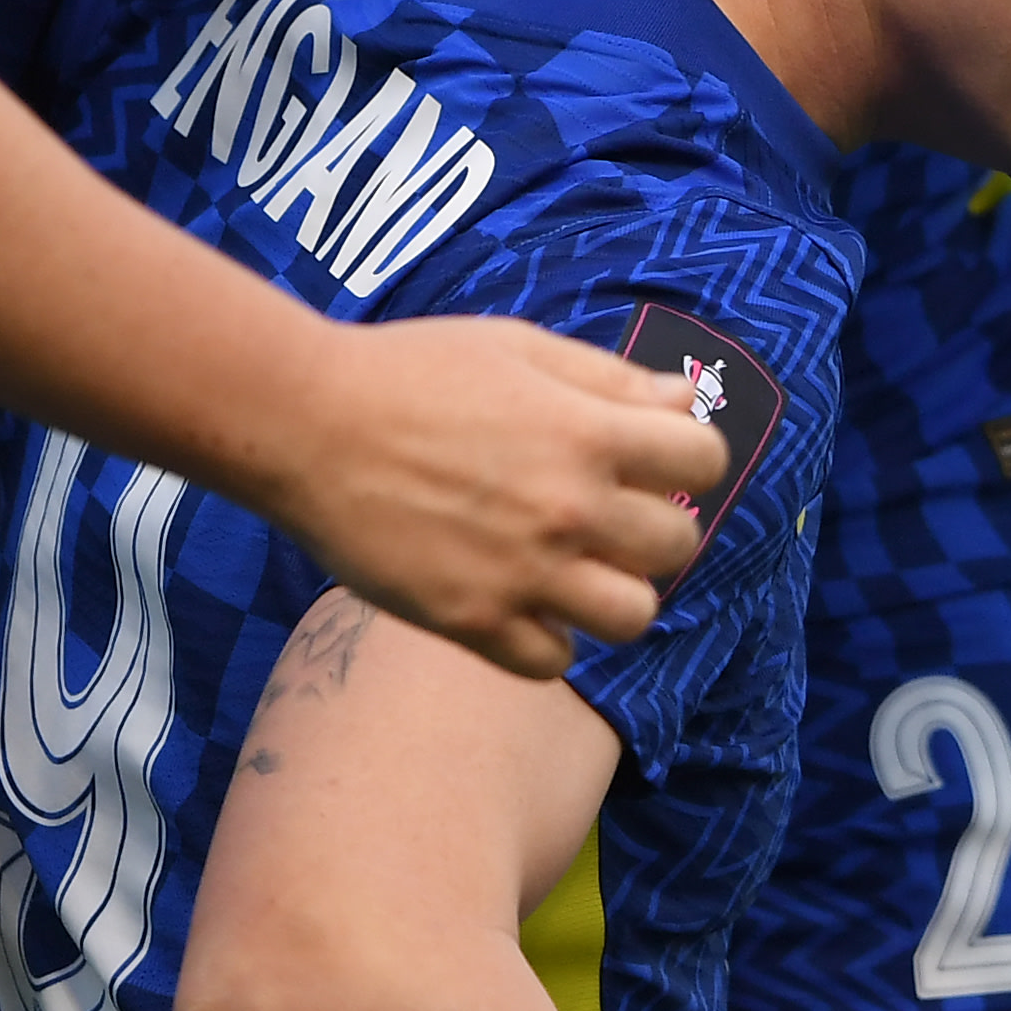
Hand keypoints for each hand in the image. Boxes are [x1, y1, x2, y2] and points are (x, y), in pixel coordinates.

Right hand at [273, 319, 720, 676]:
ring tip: (579, 573)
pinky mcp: (470, 621)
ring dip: (616, 596)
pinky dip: (548, 641)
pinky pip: (551, 662)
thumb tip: (682, 402)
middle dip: (656, 530)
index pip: (704, 462)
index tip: (657, 463)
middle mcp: (567, 508)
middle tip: (612, 520)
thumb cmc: (412, 372)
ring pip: (632, 617)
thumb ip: (609, 378)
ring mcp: (521, 572)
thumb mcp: (520, 347)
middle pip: (678, 546)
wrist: (306, 424)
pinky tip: (524, 606)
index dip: (689, 460)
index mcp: (588, 431)